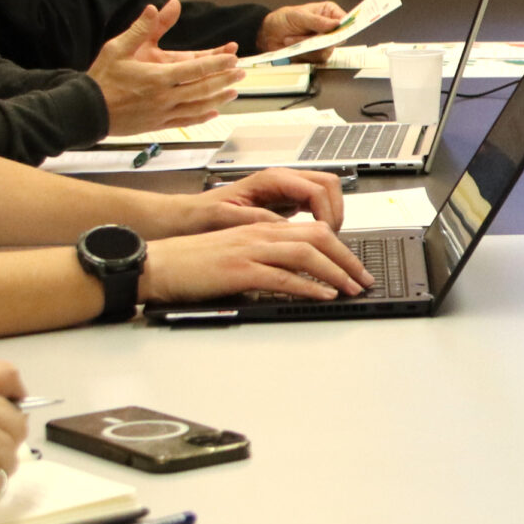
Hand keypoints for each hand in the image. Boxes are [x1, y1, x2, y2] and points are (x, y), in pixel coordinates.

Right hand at [89, 0, 243, 134]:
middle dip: (224, 80)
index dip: (217, 63)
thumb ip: (141, 28)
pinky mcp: (158, 124)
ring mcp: (162, 113)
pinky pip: (185, 121)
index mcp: (157, 77)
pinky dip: (201, 117)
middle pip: (203, 89)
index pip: (195, 69)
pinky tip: (212, 113)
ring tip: (233, 92)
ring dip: (218, 99)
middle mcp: (164, 97)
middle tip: (241, 73)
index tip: (232, 58)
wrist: (85, 111)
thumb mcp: (118, 47)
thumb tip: (155, 6)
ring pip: (198, 106)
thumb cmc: (102, 78)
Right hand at [142, 219, 374, 300]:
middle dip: (347, 259)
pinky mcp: (240, 270)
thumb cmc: (192, 263)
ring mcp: (251, 250)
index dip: (339, 248)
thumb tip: (293, 276)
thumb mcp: (235, 253)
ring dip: (335, 272)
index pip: (312, 230)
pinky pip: (283, 277)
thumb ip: (265, 259)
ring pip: (306, 254)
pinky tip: (322, 295)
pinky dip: (308, 286)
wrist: (158, 264)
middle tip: (364, 279)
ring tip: (352, 289)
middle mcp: (260, 234)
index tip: (354, 266)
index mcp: (260, 228)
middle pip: (318, 238)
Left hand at [186, 166, 345, 230]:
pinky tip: (317, 238)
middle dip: (338, 210)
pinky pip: (316, 204)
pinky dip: (323, 219)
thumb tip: (286, 229)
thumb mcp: (227, 218)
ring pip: (327, 192)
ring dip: (333, 214)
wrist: (191, 216)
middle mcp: (282, 180)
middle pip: (329, 184)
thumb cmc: (204, 215)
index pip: (317, 189)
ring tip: (328, 240)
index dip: (328, 213)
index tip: (327, 236)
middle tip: (333, 238)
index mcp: (271, 179)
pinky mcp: (287, 201)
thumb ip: (257, 220)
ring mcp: (287, 189)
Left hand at [255, 0, 347, 53]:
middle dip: (320, 40)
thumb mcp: (298, 16)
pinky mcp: (315, 55)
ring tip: (292, 39)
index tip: (337, 31)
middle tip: (308, 37)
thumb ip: (318, 21)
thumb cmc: (283, 19)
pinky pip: (317, 59)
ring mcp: (323, 43)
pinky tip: (292, 45)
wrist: (267, 34)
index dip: (344, 27)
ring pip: (327, 50)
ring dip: (308, 47)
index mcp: (328, 13)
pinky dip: (303, 54)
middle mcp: (329, 28)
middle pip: (338, 39)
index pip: (345, 20)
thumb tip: (336, 24)